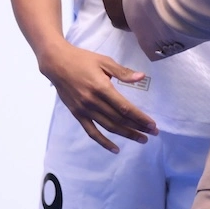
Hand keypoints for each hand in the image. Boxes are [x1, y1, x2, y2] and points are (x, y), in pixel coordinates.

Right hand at [39, 43, 157, 152]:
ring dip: (126, 134)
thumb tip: (142, 77)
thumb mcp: (104, 61)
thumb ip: (123, 72)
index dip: (140, 117)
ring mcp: (84, 110)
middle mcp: (93, 102)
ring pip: (108, 127)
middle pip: (119, 119)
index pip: (124, 107)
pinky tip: (115, 149)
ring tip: (141, 139)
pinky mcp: (77, 114)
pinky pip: (91, 132)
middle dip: (137, 127)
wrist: (57, 63)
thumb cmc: (82, 59)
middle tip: (153, 133)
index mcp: (102, 88)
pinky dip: (103, 142)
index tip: (152, 124)